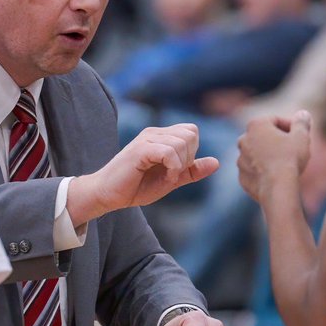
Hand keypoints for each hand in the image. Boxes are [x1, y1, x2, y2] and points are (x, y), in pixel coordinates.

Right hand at [68, 124, 217, 224]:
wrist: (108, 195)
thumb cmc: (135, 187)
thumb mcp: (171, 180)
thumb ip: (191, 171)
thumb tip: (217, 162)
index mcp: (161, 136)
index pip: (191, 131)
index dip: (192, 151)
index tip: (178, 169)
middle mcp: (154, 132)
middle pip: (191, 134)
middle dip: (189, 157)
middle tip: (174, 173)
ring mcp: (147, 139)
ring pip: (182, 142)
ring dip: (180, 164)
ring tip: (167, 177)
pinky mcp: (140, 149)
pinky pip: (169, 152)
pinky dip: (173, 167)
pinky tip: (165, 177)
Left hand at [237, 111, 310, 204]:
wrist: (277, 188)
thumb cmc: (289, 158)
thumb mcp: (301, 137)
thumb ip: (302, 123)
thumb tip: (303, 114)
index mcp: (256, 125)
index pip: (275, 120)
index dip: (291, 126)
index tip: (301, 136)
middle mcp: (244, 140)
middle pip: (264, 136)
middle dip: (278, 140)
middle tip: (293, 149)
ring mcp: (240, 159)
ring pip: (258, 154)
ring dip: (269, 156)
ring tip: (285, 164)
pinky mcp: (242, 177)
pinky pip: (254, 171)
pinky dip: (264, 172)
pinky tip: (277, 177)